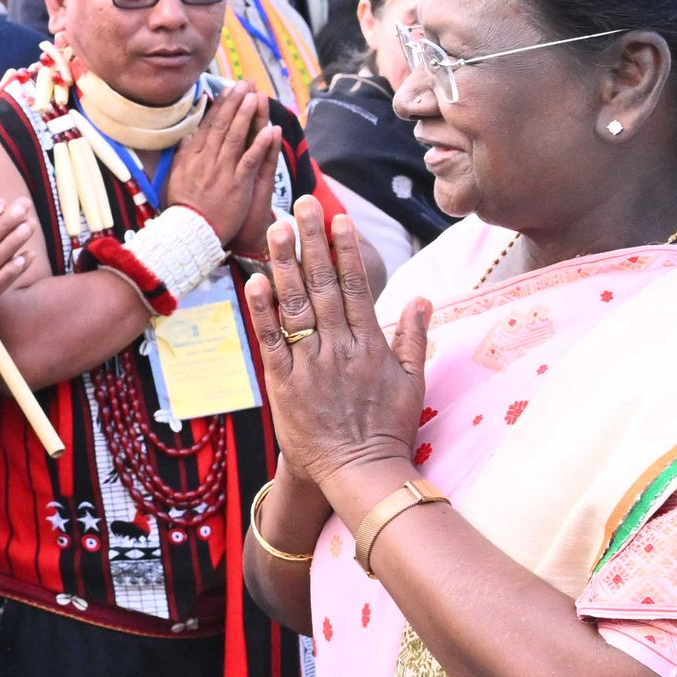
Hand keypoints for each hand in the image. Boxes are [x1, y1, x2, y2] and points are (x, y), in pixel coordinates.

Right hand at [162, 87, 280, 249]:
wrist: (188, 232)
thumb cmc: (183, 208)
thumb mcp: (174, 178)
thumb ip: (181, 156)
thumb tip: (185, 138)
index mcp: (193, 156)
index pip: (208, 125)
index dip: (220, 105)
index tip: (229, 89)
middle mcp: (207, 159)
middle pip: (222, 125)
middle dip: (235, 102)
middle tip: (246, 83)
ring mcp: (222, 171)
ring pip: (236, 137)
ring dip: (247, 115)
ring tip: (256, 97)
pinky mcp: (236, 185)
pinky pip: (250, 161)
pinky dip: (259, 145)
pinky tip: (270, 131)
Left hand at [242, 196, 429, 497]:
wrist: (361, 473)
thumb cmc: (387, 429)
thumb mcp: (412, 382)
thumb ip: (413, 337)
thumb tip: (421, 298)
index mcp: (370, 345)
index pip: (356, 287)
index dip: (346, 250)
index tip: (338, 219)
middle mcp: (340, 348)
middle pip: (324, 285)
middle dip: (311, 241)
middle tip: (300, 203)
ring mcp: (311, 365)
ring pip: (296, 306)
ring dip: (284, 264)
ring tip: (274, 228)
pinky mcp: (285, 385)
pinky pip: (271, 343)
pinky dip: (262, 313)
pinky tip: (255, 282)